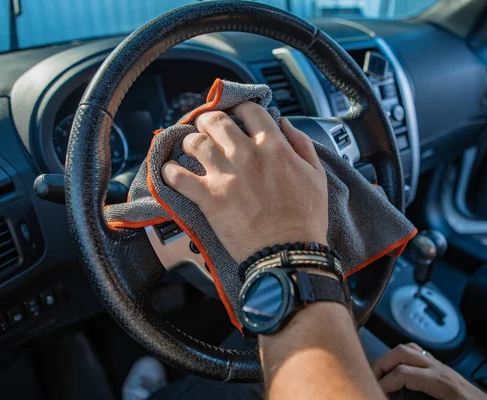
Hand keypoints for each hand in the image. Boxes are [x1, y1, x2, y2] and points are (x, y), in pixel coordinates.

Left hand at [161, 102, 327, 262]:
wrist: (289, 253)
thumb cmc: (306, 218)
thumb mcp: (316, 175)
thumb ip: (302, 144)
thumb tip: (285, 124)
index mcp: (274, 146)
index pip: (250, 111)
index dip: (240, 109)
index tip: (235, 114)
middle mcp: (247, 155)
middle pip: (216, 121)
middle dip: (208, 120)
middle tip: (207, 127)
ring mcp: (225, 175)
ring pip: (194, 143)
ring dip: (189, 142)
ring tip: (190, 148)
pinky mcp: (209, 197)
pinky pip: (178, 176)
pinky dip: (170, 171)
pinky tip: (170, 170)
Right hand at [372, 343, 486, 399]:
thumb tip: (396, 396)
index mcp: (440, 382)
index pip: (403, 373)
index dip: (384, 382)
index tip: (375, 390)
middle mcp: (439, 369)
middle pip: (402, 352)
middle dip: (381, 363)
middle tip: (370, 377)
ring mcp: (441, 366)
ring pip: (409, 349)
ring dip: (390, 357)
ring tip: (379, 372)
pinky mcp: (442, 370)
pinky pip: (418, 354)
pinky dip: (403, 358)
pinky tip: (397, 369)